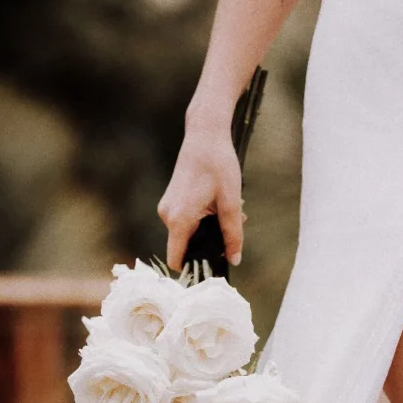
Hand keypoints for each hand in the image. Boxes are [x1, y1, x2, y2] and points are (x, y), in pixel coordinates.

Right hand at [157, 126, 244, 271]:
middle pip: (186, 247)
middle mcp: (167, 216)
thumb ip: (233, 234)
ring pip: (188, 233)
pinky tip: (217, 203)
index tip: (215, 267)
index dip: (194, 269)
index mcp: (179, 219)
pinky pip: (186, 221)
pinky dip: (203, 219)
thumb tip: (235, 259)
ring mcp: (167, 208)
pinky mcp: (171, 202)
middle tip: (234, 227)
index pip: (177, 260)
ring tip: (229, 209)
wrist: (204, 134)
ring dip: (209, 229)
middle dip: (210, 244)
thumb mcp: (231, 202)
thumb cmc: (218, 164)